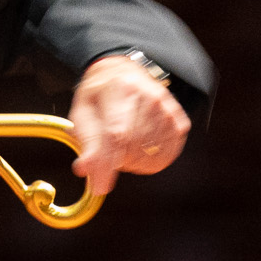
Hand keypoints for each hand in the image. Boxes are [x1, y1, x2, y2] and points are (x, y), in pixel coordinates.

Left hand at [69, 54, 191, 194]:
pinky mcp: (178, 119)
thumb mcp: (83, 112)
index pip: (116, 134)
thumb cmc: (99, 95)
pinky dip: (153, 160)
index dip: (108, 164)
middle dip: (117, 161)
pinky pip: (168, 153)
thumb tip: (85, 170)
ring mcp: (167, 108)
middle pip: (134, 147)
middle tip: (108, 153)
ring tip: (123, 148)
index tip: (100, 187)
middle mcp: (149, 96)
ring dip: (134, 162)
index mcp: (121, 90)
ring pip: (152, 153)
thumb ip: (86, 141)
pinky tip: (141, 151)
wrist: (121, 73)